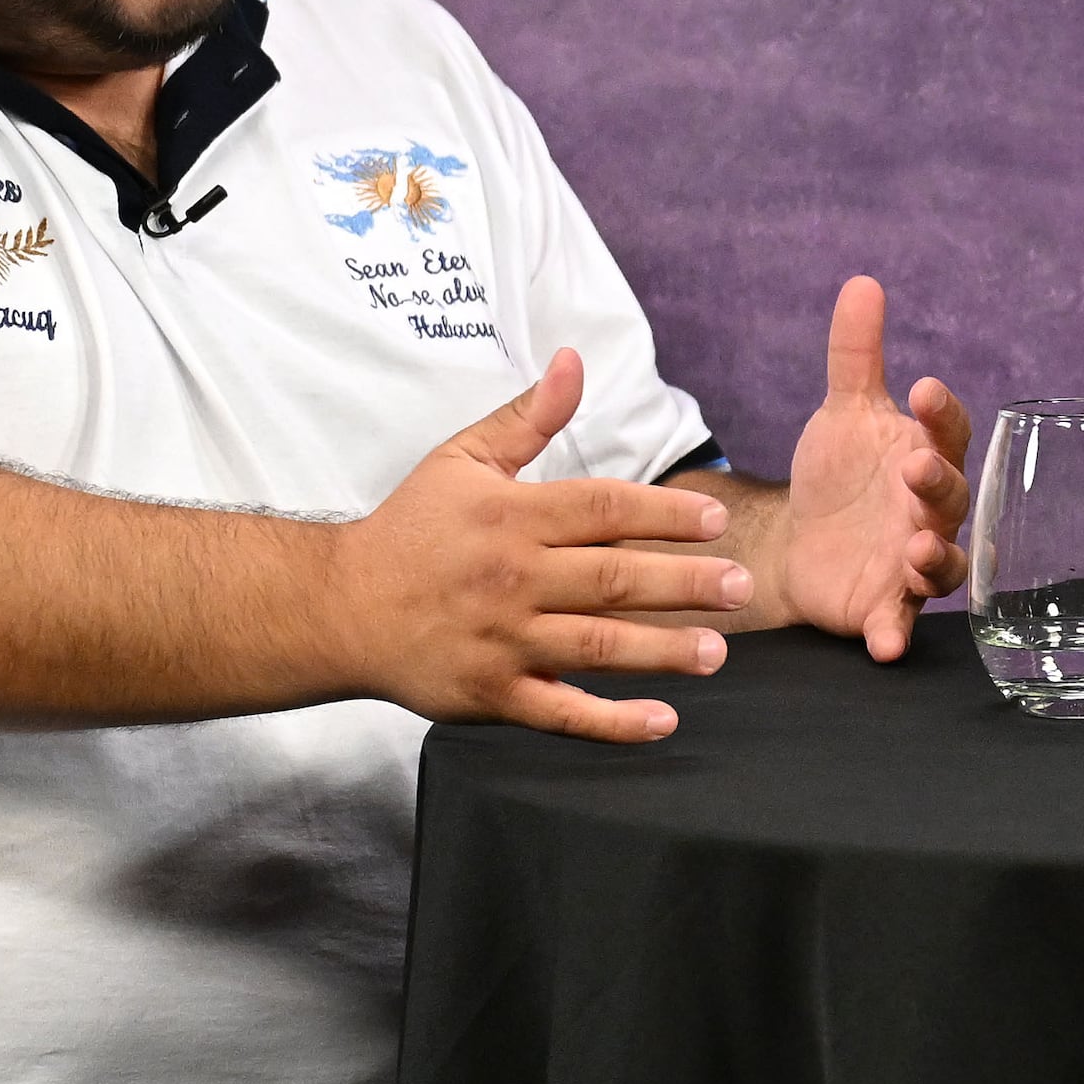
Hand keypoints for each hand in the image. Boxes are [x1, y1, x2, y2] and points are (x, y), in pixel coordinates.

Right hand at [332, 350, 756, 740]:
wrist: (340, 608)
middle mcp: (513, 579)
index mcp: (512, 517)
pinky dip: (613, 722)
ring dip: (664, 651)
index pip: (602, 509)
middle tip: (742, 587)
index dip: (664, 514)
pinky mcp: (493, 695)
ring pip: (598, 647)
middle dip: (685, 584)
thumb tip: (574, 360)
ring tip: (718, 651)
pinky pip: (562, 712)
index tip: (715, 520)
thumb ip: (527, 417)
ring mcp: (504, 641)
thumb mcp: (462, 460)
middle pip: (614, 579)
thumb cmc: (411, 530)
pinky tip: (663, 720)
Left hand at [769, 275, 970, 658]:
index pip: (946, 431)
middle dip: (937, 484)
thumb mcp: (842, 412)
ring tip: (913, 550)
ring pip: (943, 566)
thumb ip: (855, 354)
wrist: (798, 542)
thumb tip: (863, 282)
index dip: (940, 412)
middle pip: (951, 497)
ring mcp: (911, 564)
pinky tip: (885, 643)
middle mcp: (929, 512)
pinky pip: (897, 625)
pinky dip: (894, 635)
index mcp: (923, 455)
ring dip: (934, 559)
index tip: (921, 388)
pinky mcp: (884, 608)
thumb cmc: (838, 475)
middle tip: (914, 469)